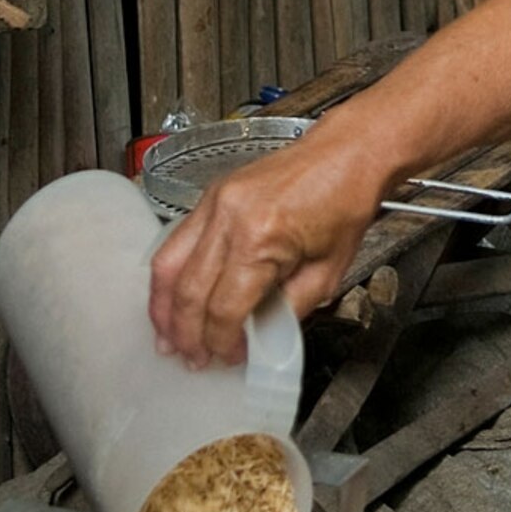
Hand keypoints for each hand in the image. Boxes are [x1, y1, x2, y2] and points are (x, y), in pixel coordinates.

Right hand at [148, 122, 387, 366]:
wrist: (346, 153)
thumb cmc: (345, 202)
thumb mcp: (328, 272)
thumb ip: (289, 310)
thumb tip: (260, 338)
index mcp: (260, 239)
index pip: (224, 308)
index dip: (223, 341)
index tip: (230, 356)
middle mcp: (229, 219)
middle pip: (189, 291)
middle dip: (186, 334)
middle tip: (191, 358)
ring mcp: (215, 203)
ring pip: (168, 264)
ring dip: (164, 308)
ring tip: (167, 338)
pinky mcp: (211, 196)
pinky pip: (176, 240)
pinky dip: (170, 274)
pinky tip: (171, 297)